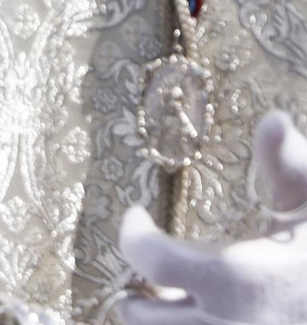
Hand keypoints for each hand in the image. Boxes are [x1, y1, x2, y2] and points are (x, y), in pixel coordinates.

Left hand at [116, 111, 306, 323]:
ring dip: (161, 322)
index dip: (133, 235)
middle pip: (142, 317)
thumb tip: (273, 119)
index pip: (152, 259)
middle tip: (146, 268)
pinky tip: (205, 313)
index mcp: (242, 279)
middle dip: (136, 291)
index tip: (137, 214)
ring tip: (170, 296)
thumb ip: (291, 160)